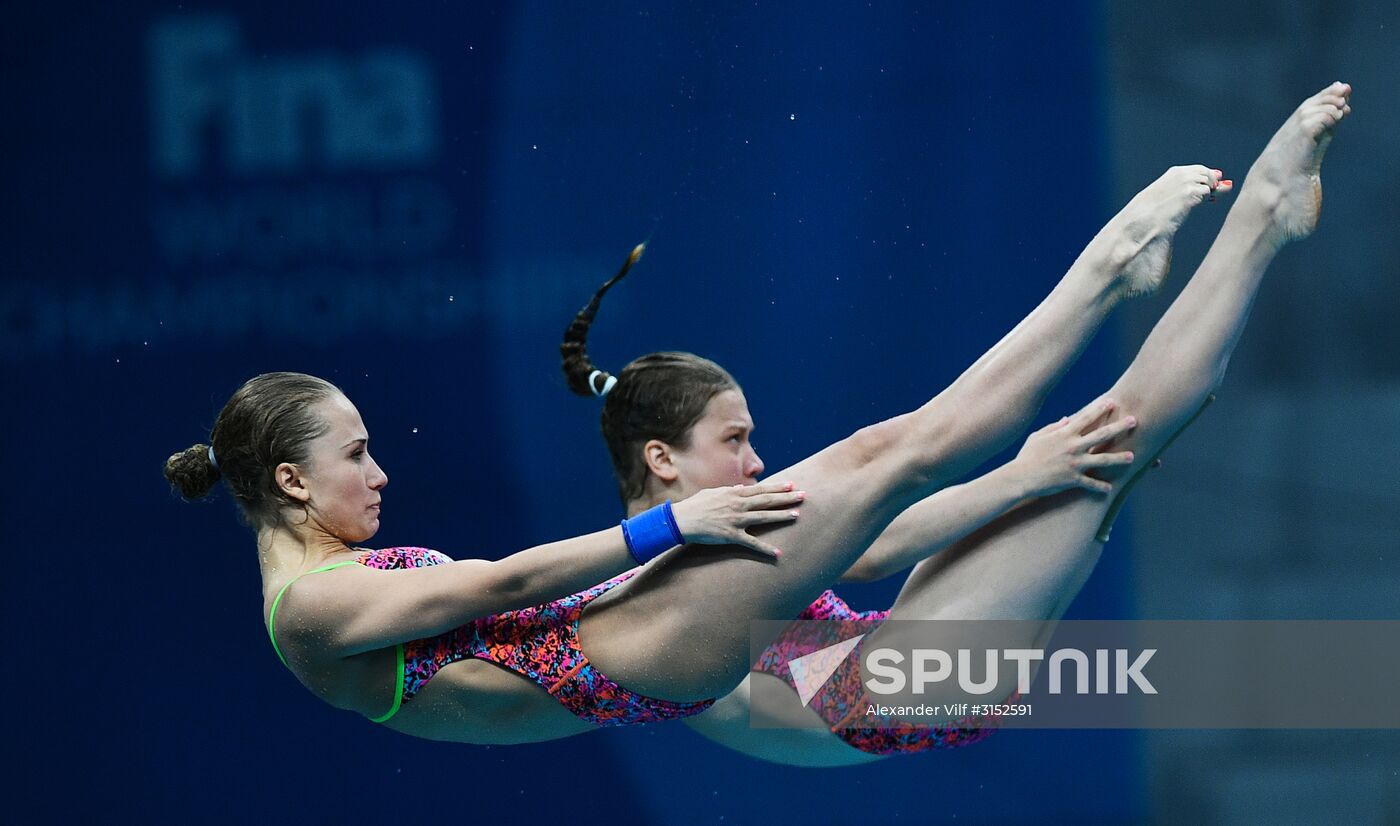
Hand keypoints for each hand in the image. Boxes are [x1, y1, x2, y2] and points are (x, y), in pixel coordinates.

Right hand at [669, 480, 804, 558]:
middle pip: (767, 500)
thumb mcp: (712, 493)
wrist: (681, 520)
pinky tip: (778, 553)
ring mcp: (736, 520)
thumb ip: (728, 491)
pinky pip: (752, 543)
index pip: (761, 489)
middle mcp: (738, 505)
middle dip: (786, 498)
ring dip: (781, 516)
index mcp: (734, 494)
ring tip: (797, 515)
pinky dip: (765, 549)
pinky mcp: (731, 536)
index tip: (792, 485)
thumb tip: (741, 489)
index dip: (778, 487)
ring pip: (764, 517)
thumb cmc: (695, 505)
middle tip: (804, 495)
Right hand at [1011, 398, 1137, 497]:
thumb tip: (1067, 419)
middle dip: (1119, 426)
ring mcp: (1074, 464)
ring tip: (1132, 456)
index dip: (1100, 408)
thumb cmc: (1026, 455)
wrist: (1020, 477)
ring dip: (1119, 458)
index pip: (1086, 418)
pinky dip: (1100, 487)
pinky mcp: (1073, 480)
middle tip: (1134, 420)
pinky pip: (1090, 484)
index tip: (1112, 402)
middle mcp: (1073, 447)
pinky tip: (1109, 488)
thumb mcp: (1037, 436)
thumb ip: (1053, 427)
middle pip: (1101, 434)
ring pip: (1102, 460)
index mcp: (1064, 434)